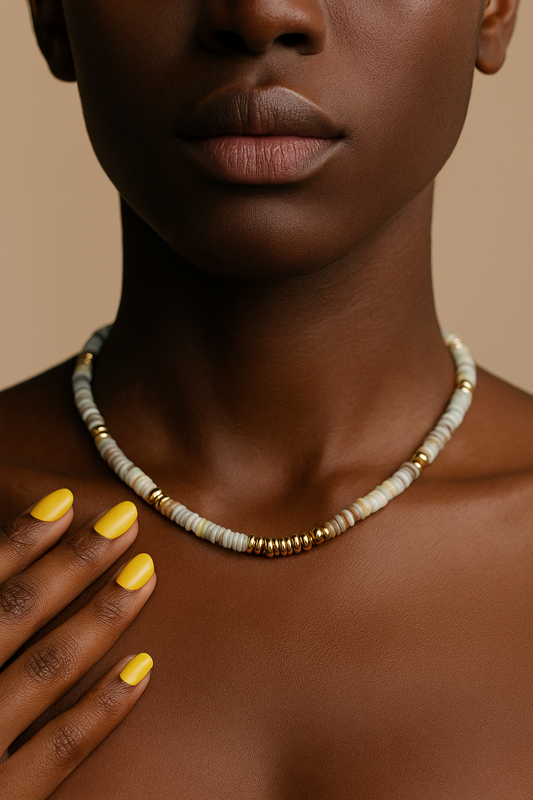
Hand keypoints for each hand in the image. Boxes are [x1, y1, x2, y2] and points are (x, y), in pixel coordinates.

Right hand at [0, 489, 155, 799]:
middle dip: (74, 562)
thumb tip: (2, 576)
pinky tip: (144, 669)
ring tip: (144, 573)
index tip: (66, 500)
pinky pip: (63, 749)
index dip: (21, 538)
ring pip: (47, 669)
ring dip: (100, 615)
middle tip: (125, 521)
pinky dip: (104, 707)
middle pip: (15, 613)